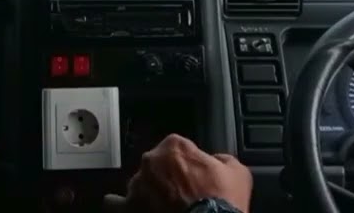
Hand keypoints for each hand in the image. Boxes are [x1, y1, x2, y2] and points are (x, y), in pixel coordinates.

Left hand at [103, 135, 251, 212]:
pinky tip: (118, 205)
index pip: (179, 148)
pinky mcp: (130, 208)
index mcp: (174, 146)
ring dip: (151, 193)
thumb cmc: (223, 202)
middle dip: (168, 177)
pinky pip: (117, 204)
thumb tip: (216, 161)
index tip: (197, 177)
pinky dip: (118, 204)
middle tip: (184, 195)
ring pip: (141, 184)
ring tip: (166, 208)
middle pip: (157, 165)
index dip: (189, 164)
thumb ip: (222, 160)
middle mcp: (150, 161)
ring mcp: (138, 186)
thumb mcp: (237, 172)